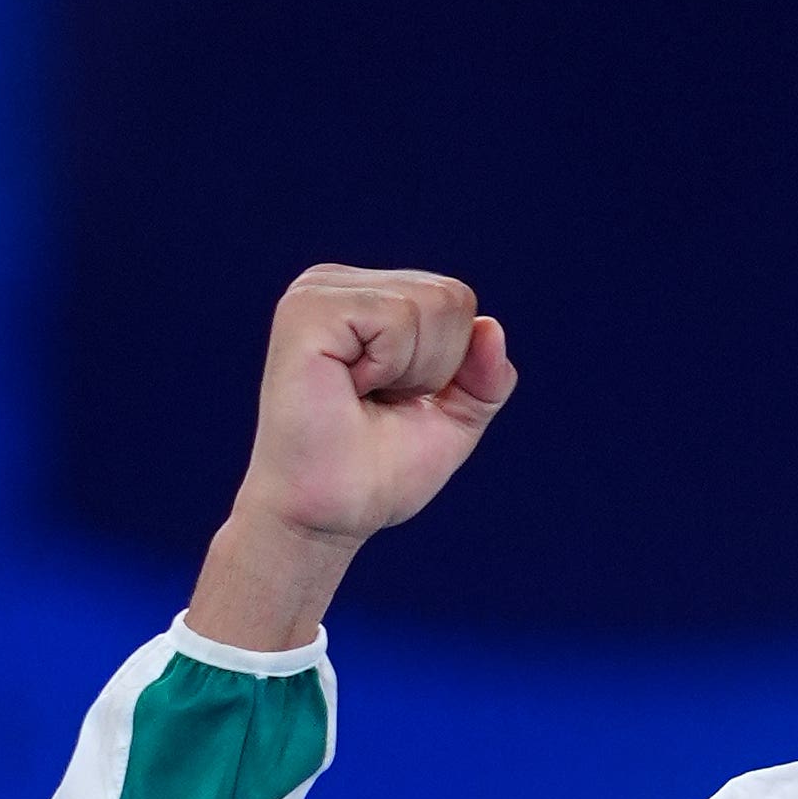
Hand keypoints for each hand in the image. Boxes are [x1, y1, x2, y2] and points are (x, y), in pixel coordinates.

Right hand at [237, 264, 516, 541]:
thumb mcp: (455, 418)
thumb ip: (484, 375)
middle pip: (451, 297)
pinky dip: (389, 367)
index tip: (397, 399)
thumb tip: (492, 326)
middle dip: (436, 366)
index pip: (457, 300)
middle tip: (378, 401)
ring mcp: (316, 291)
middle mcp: (337, 284)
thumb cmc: (378, 470)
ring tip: (361, 396)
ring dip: (413, 371)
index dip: (451, 364)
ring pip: (430, 305)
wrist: (329, 514)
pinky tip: (347, 387)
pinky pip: (396, 316)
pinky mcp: (305, 310)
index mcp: (367, 298)